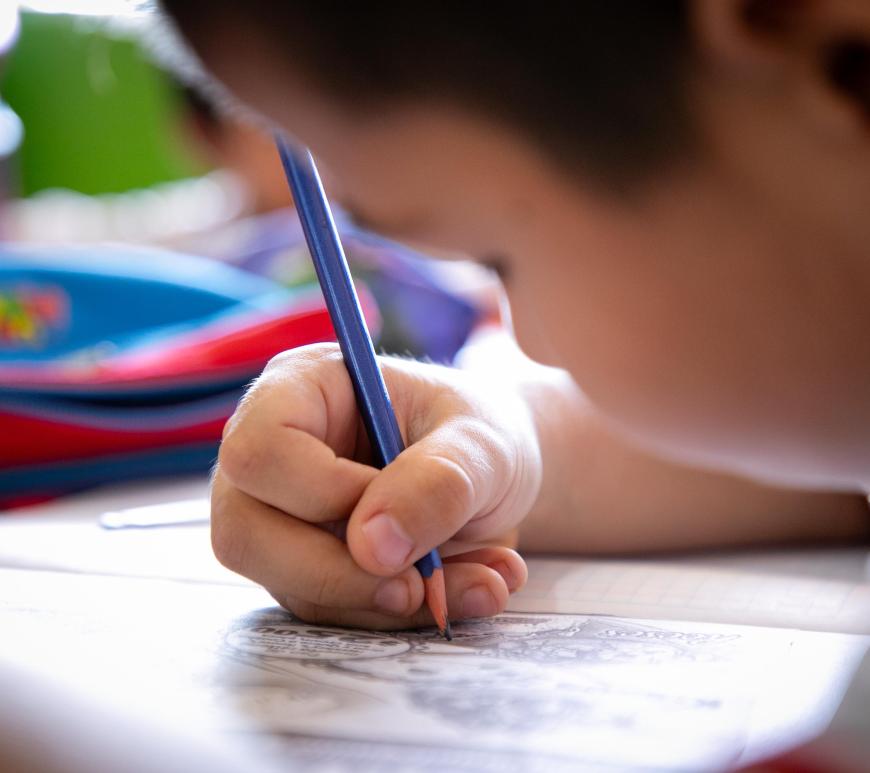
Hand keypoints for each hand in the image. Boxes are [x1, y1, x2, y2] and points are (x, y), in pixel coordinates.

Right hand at [211, 343, 541, 629]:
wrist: (494, 476)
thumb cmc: (479, 435)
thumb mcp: (481, 444)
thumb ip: (438, 482)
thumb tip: (373, 548)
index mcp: (301, 388)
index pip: (260, 450)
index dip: (320, 494)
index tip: (394, 513)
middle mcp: (272, 453)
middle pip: (245, 531)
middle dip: (342, 574)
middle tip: (425, 583)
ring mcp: (280, 514)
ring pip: (287, 584)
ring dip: (386, 603)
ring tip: (481, 582)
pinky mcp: (304, 564)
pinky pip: (329, 610)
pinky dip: (400, 614)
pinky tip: (466, 588)